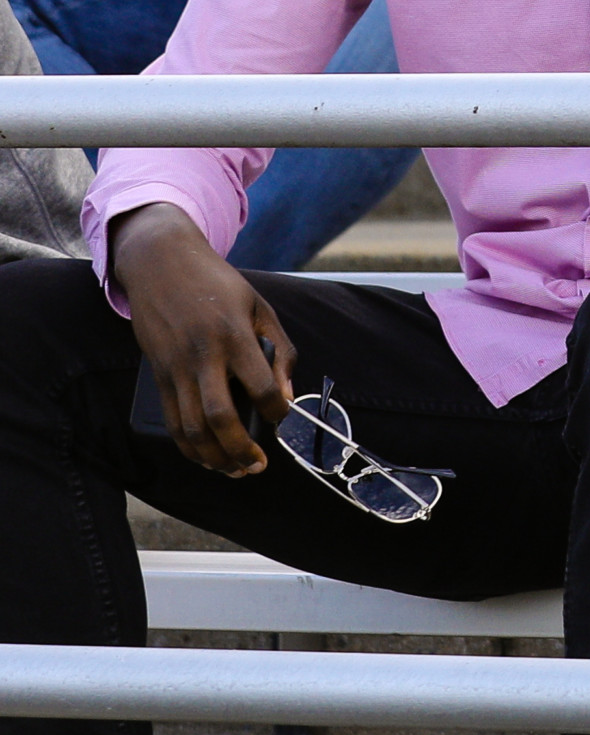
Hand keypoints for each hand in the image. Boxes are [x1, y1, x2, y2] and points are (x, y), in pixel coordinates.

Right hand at [107, 206, 291, 476]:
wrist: (161, 264)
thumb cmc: (218, 286)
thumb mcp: (260, 308)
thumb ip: (280, 352)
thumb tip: (287, 396)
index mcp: (234, 336)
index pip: (260, 387)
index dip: (277, 411)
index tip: (284, 418)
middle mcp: (202, 355)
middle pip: (219, 417)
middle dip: (240, 449)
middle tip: (257, 466)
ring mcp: (174, 367)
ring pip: (190, 426)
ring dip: (213, 456)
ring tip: (234, 470)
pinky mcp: (156, 374)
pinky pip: (170, 420)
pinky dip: (187, 445)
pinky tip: (205, 457)